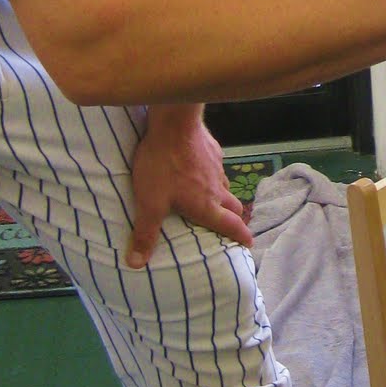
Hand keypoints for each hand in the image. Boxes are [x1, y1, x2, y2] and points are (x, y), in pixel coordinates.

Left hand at [125, 108, 252, 266]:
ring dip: (223, 197)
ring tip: (212, 200)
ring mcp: (217, 168)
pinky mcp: (213, 150)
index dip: (242, 237)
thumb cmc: (162, 165)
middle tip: (231, 226)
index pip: (231, 226)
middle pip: (235, 208)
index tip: (249, 244)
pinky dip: (212, 175)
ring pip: (226, 187)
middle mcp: (217, 189)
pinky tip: (200, 170)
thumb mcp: (149, 202)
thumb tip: (136, 264)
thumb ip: (145, 232)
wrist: (173, 123)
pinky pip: (216, 168)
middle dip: (235, 219)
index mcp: (206, 205)